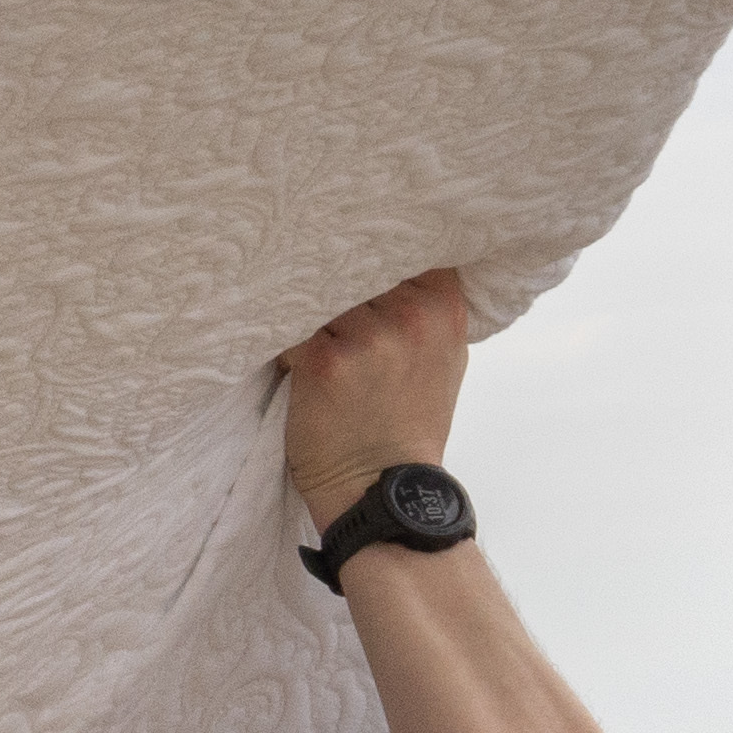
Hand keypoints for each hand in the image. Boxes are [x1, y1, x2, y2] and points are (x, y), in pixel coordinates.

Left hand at [275, 269, 471, 531]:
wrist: (383, 486)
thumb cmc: (408, 423)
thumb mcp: (444, 356)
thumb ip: (429, 308)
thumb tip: (402, 261)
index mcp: (444, 307)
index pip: (403, 246)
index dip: (373, 251)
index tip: (356, 256)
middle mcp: (410, 316)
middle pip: (353, 266)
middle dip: (335, 283)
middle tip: (325, 302)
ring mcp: (368, 337)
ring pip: (320, 297)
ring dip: (309, 317)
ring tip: (317, 347)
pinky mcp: (325, 362)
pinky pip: (290, 331)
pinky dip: (288, 347)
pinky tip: (299, 369)